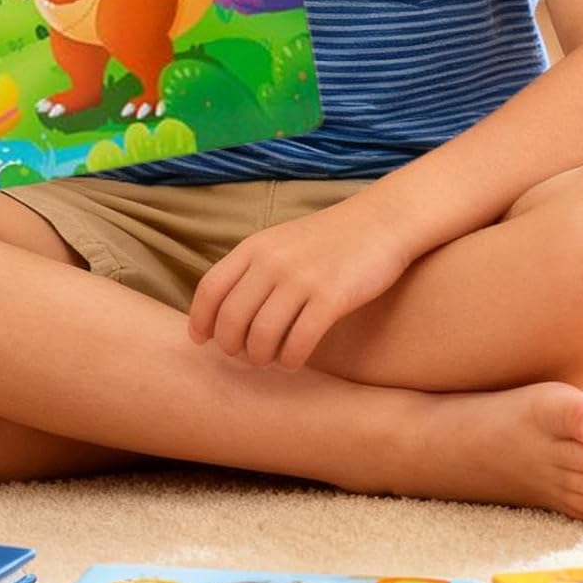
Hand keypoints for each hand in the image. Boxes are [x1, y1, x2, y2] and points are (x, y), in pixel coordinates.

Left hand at [188, 195, 413, 369]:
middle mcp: (272, 262)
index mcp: (255, 246)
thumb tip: (223, 311)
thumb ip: (253, 268)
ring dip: (261, 358)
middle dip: (231, 347)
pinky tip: (295, 360)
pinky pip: (298, 343)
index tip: (202, 342)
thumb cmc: (329, 240)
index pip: (210, 289)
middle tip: (244, 357)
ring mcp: (301, 279)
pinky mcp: (331, 298)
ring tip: (271, 361)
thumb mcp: (282, 242)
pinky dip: (291, 360)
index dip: (201, 321)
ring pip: (261, 337)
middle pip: (231, 319)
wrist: (381, 222)